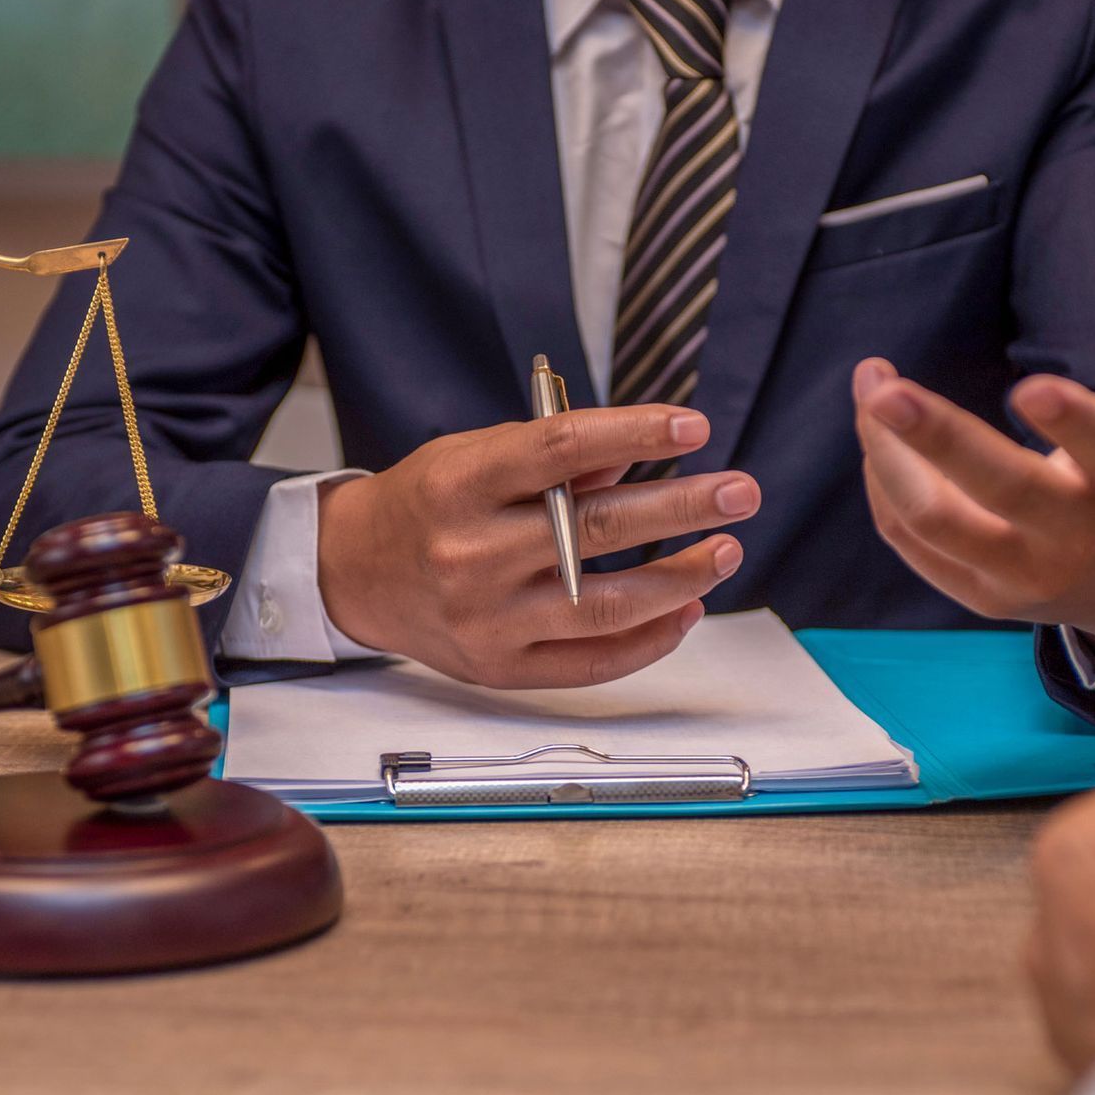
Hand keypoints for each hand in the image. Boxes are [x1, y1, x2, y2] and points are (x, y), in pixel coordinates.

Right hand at [316, 405, 759, 687]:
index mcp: (460, 484)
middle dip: (682, 508)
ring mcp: (487, 619)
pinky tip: (687, 609)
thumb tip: (636, 455)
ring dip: (681, 579)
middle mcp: (471, 554)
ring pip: (606, 606)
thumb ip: (553, 458)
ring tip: (725, 550)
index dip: (635, 433)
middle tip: (740, 491)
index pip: (561, 449)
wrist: (354, 575)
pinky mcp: (499, 668)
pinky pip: (592, 664)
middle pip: (597, 529)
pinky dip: (649, 640)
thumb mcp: (474, 456)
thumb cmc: (426, 505)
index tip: (694, 425)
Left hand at [854, 216, 1094, 648]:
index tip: (1029, 386)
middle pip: (1000, 491)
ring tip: (872, 390)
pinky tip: (881, 439)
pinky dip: (887, 490)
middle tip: (880, 387)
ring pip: (937, 522)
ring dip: (888, 457)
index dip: (1072, 424)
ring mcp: (1030, 575)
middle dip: (934, 438)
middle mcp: (1085, 537)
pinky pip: (916, 545)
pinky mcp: (986, 597)